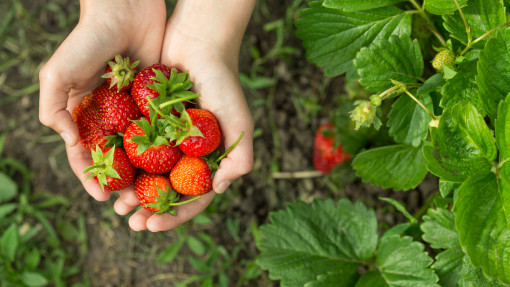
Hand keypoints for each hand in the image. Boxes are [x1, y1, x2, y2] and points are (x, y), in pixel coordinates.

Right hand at [39, 0, 166, 200]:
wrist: (126, 9)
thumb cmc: (87, 40)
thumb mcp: (58, 73)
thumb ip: (54, 109)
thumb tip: (71, 143)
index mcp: (83, 114)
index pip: (85, 154)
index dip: (91, 177)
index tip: (102, 197)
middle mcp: (109, 116)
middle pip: (115, 158)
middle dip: (121, 182)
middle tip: (131, 203)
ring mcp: (135, 111)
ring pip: (141, 150)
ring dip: (145, 173)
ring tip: (152, 193)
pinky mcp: (157, 102)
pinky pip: (162, 129)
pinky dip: (166, 149)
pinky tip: (174, 167)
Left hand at [114, 0, 255, 231]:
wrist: (197, 43)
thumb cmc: (223, 82)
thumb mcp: (239, 121)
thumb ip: (240, 158)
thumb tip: (218, 190)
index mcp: (211, 158)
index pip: (194, 197)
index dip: (175, 216)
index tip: (152, 226)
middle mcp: (189, 153)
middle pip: (168, 191)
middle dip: (150, 211)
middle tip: (130, 223)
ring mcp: (169, 140)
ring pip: (148, 175)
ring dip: (133, 194)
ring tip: (116, 207)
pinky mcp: (149, 124)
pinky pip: (134, 149)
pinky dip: (123, 165)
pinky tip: (108, 175)